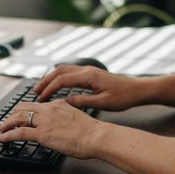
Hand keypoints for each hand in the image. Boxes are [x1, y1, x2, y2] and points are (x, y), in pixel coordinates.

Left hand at [0, 100, 105, 159]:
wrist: (96, 136)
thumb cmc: (92, 132)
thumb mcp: (78, 118)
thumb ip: (66, 118)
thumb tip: (61, 126)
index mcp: (59, 104)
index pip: (37, 104)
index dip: (25, 109)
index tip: (20, 114)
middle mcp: (50, 109)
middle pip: (24, 108)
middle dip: (13, 115)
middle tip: (7, 121)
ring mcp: (45, 121)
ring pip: (19, 118)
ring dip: (7, 124)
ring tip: (1, 130)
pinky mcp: (43, 134)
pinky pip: (20, 132)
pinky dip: (8, 135)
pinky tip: (3, 139)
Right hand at [33, 66, 149, 110]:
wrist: (138, 89)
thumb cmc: (124, 97)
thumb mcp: (102, 103)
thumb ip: (82, 102)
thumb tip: (64, 103)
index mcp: (89, 76)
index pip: (62, 80)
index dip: (49, 89)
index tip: (41, 99)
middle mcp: (88, 70)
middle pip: (60, 71)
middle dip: (46, 81)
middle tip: (35, 92)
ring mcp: (90, 70)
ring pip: (65, 69)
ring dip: (52, 78)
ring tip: (43, 89)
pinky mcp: (93, 73)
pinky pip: (72, 72)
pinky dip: (61, 77)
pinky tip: (58, 86)